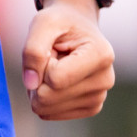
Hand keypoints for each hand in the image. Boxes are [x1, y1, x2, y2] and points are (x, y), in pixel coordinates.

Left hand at [20, 0, 114, 119]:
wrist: (76, 28)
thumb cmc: (60, 23)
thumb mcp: (42, 23)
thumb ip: (33, 50)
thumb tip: (31, 84)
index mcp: (100, 54)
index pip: (56, 78)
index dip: (41, 64)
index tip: (51, 47)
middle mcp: (105, 79)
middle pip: (50, 97)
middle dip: (37, 78)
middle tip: (49, 58)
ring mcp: (99, 97)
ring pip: (48, 108)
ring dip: (39, 88)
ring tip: (53, 67)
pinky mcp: (90, 108)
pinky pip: (51, 114)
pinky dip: (43, 98)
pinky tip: (54, 81)